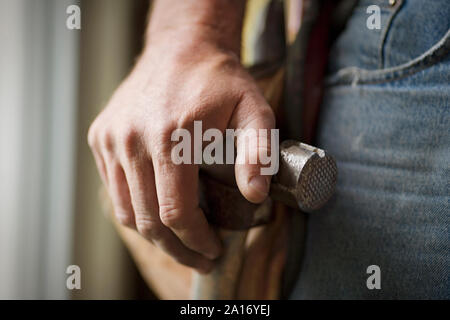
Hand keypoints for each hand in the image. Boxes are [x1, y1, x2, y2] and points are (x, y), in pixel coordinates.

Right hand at [88, 36, 274, 272]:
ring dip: (154, 236)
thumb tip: (255, 196)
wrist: (181, 48)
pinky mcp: (101, 137)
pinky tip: (158, 214)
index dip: (196, 240)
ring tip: (180, 244)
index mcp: (171, 137)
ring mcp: (112, 139)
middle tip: (199, 258)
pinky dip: (135, 210)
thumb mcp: (254, 110)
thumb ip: (259, 153)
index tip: (214, 250)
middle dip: (176, 248)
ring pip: (126, 211)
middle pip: (148, 219)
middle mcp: (133, 140)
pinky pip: (114, 189)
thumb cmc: (220, 81)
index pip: (176, 212)